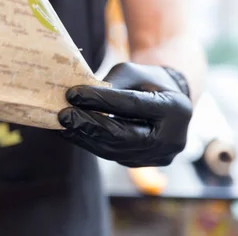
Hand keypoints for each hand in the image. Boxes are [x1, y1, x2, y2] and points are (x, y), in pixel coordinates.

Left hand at [59, 62, 192, 166]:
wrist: (168, 101)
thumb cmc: (146, 81)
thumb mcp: (132, 73)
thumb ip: (110, 85)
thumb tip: (77, 97)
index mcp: (176, 109)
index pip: (132, 105)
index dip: (100, 100)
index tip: (73, 94)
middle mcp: (172, 139)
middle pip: (123, 135)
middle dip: (89, 125)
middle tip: (63, 115)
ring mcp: (158, 156)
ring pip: (114, 150)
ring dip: (84, 137)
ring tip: (62, 125)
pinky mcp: (142, 164)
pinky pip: (112, 155)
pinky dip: (89, 143)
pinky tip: (69, 133)